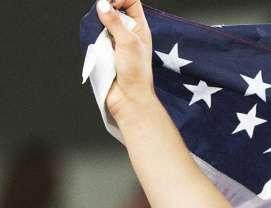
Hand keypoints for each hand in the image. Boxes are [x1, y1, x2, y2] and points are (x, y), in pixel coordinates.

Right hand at [95, 0, 156, 120]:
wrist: (128, 97)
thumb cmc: (136, 73)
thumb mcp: (128, 42)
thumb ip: (115, 21)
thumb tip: (102, 4)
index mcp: (139, 28)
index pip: (131, 2)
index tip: (111, 5)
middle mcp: (128, 32)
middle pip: (113, 9)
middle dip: (106, 10)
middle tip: (102, 18)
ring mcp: (114, 41)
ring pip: (101, 22)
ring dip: (98, 25)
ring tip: (101, 36)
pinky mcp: (103, 50)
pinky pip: (94, 36)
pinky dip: (92, 36)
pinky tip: (95, 44)